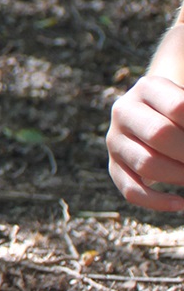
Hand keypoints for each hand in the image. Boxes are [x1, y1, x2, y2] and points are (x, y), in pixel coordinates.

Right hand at [107, 75, 183, 210]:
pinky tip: (181, 203)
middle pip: (160, 134)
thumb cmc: (183, 112)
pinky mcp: (113, 166)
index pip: (179, 107)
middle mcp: (124, 111)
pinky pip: (131, 190)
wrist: (157, 114)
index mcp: (148, 88)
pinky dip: (158, 202)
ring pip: (146, 164)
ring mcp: (114, 140)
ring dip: (180, 177)